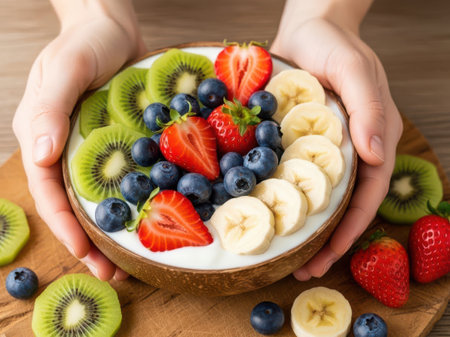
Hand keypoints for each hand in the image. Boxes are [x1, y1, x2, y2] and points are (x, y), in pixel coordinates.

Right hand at [13, 12, 145, 279]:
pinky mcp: (124, 142)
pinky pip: (131, 176)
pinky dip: (142, 198)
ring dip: (119, 229)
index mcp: (46, 139)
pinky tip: (162, 215)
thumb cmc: (84, 42)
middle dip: (92, 241)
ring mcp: (99, 148)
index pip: (49, 193)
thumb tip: (40, 156)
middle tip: (115, 272)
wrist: (113, 26)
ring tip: (136, 258)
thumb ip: (50, 110)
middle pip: (77, 204)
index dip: (65, 226)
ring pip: (105, 198)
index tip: (86, 253)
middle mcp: (70, 150)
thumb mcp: (64, 69)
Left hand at [271, 18, 402, 279]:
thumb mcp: (354, 71)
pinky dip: (280, 197)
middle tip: (300, 271)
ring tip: (282, 256)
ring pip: (315, 197)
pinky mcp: (296, 141)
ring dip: (301, 228)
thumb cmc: (335, 45)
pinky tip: (261, 214)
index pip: (364, 197)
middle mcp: (347, 151)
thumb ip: (368, 111)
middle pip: (340, 206)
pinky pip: (290, 175)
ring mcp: (320, 149)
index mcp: (370, 141)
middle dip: (323, 242)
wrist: (307, 28)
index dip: (348, 232)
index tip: (325, 259)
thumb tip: (377, 156)